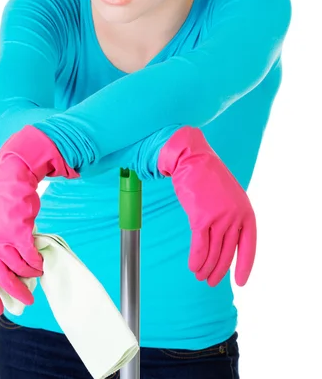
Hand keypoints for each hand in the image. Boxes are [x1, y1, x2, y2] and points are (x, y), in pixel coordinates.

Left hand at [0, 125, 78, 314]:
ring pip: (19, 267)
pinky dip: (37, 261)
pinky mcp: (18, 232)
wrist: (12, 176)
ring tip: (37, 271)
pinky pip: (30, 255)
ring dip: (31, 273)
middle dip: (16, 291)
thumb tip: (8, 270)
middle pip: (1, 277)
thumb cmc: (3, 201)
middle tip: (27, 300)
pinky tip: (41, 261)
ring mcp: (1, 238)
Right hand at [158, 126, 255, 286]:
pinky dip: (196, 259)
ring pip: (213, 252)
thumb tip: (225, 239)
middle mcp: (235, 217)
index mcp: (246, 211)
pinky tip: (193, 266)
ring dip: (206, 268)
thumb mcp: (229, 196)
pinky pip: (199, 246)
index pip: (249, 246)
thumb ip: (231, 216)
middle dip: (219, 271)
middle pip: (228, 252)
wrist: (192, 159)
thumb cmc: (208, 176)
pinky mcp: (201, 218)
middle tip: (211, 282)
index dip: (244, 266)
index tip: (240, 282)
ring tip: (200, 276)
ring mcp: (219, 218)